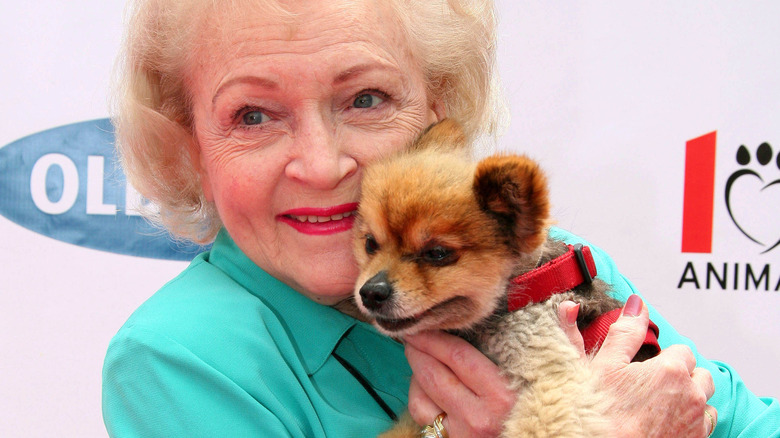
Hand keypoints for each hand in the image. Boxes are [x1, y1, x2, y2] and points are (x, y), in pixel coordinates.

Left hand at [403, 331, 515, 436]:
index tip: (424, 325)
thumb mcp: (522, 383)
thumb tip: (465, 326)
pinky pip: (420, 414)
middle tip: (413, 336)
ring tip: (420, 360)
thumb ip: (498, 357)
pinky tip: (425, 387)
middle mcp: (479, 417)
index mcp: (501, 396)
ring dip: (415, 373)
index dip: (435, 337)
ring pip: (420, 395)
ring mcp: (460, 433)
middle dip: (417, 350)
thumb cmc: (526, 408)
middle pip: (433, 373)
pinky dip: (418, 395)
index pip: (458, 356)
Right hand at [558, 296, 717, 437]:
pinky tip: (666, 422)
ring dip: (689, 399)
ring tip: (659, 405)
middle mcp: (691, 395)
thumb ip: (625, 331)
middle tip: (652, 386)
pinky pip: (704, 426)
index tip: (646, 368)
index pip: (682, 351)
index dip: (663, 357)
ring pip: (705, 401)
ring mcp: (696, 422)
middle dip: (682, 376)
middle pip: (700, 374)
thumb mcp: (604, 364)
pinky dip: (691, 421)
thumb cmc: (599, 413)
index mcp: (670, 370)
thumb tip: (637, 304)